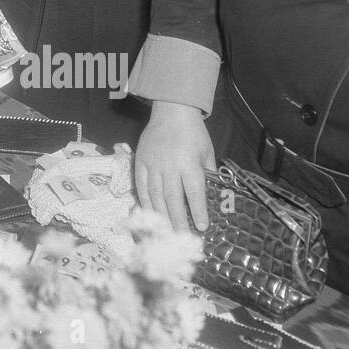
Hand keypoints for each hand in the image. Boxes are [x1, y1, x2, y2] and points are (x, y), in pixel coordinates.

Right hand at [134, 101, 215, 231]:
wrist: (171, 111)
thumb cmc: (194, 133)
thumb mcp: (207, 152)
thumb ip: (207, 174)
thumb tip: (208, 196)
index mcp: (189, 163)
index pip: (194, 192)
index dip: (197, 211)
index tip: (201, 227)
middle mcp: (169, 166)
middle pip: (173, 198)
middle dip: (178, 221)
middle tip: (182, 238)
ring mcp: (152, 164)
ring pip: (155, 195)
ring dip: (161, 215)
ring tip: (166, 231)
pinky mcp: (140, 161)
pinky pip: (141, 185)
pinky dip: (145, 200)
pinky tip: (149, 213)